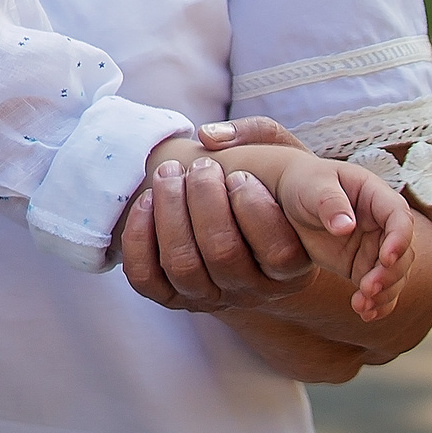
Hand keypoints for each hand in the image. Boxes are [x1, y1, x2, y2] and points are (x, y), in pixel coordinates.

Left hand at [122, 119, 318, 313]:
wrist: (242, 224)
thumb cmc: (269, 182)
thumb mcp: (283, 156)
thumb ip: (262, 135)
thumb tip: (209, 138)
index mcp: (293, 266)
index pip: (279, 252)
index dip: (254, 207)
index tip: (239, 174)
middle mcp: (253, 291)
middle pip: (223, 254)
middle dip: (204, 198)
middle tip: (201, 166)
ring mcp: (211, 298)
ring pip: (182, 266)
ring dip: (169, 211)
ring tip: (170, 174)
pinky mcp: (174, 297)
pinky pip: (146, 279)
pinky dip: (138, 238)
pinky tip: (147, 202)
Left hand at [238, 145, 415, 321]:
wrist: (286, 199)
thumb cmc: (303, 183)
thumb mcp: (312, 186)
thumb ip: (330, 203)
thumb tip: (346, 227)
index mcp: (375, 195)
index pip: (400, 217)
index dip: (399, 239)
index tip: (385, 258)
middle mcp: (382, 223)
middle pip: (402, 253)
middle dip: (390, 274)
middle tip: (368, 289)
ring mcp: (374, 247)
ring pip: (394, 275)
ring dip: (384, 293)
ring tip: (362, 306)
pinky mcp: (362, 267)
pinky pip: (378, 288)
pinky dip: (377, 303)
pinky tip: (365, 314)